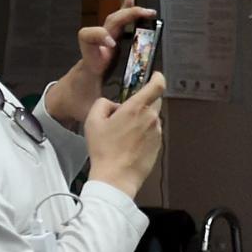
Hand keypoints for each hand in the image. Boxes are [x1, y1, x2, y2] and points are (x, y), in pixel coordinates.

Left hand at [50, 0, 156, 129]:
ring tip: (145, 11)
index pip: (88, 39)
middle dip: (125, 17)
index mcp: (91, 62)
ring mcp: (102, 49)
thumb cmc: (78, 102)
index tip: (112, 45)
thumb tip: (129, 114)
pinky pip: (116, 29)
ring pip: (112, 24)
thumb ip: (110, 111)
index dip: (99, 36)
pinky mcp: (108, 51)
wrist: (65, 98)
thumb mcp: (93, 109)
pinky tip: (134, 6)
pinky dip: (125, 17)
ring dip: (128, 14)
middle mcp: (97, 51)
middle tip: (145, 17)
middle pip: (107, 24)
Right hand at [84, 71, 165, 197]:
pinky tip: (129, 142)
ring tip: (124, 131)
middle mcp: (151, 118)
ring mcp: (157, 132)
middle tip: (127, 109)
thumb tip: (114, 104)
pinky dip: (144, 132)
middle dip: (143, 101)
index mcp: (136, 108)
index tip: (155, 75)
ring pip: (152, 117)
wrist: (116, 176)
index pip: (157, 86)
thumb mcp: (93, 120)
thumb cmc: (103, 149)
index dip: (158, 77)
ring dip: (142, 118)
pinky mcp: (159, 145)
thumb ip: (103, 103)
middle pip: (154, 101)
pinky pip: (152, 131)